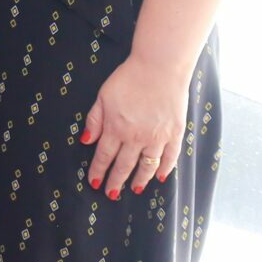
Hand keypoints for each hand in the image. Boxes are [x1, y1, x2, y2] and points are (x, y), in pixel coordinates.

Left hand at [81, 57, 188, 198]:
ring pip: (147, 166)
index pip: (104, 156)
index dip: (98, 171)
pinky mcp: (175, 133)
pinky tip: (160, 177)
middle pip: (123, 166)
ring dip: (139, 180)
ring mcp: (157, 137)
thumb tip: (86, 141)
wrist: (160, 67)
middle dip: (115, 182)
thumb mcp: (103, 97)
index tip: (94, 183)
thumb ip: (94, 120)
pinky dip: (165, 170)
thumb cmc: (129, 78)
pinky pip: (170, 158)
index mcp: (116, 128)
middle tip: (110, 194)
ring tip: (133, 189)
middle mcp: (136, 137)